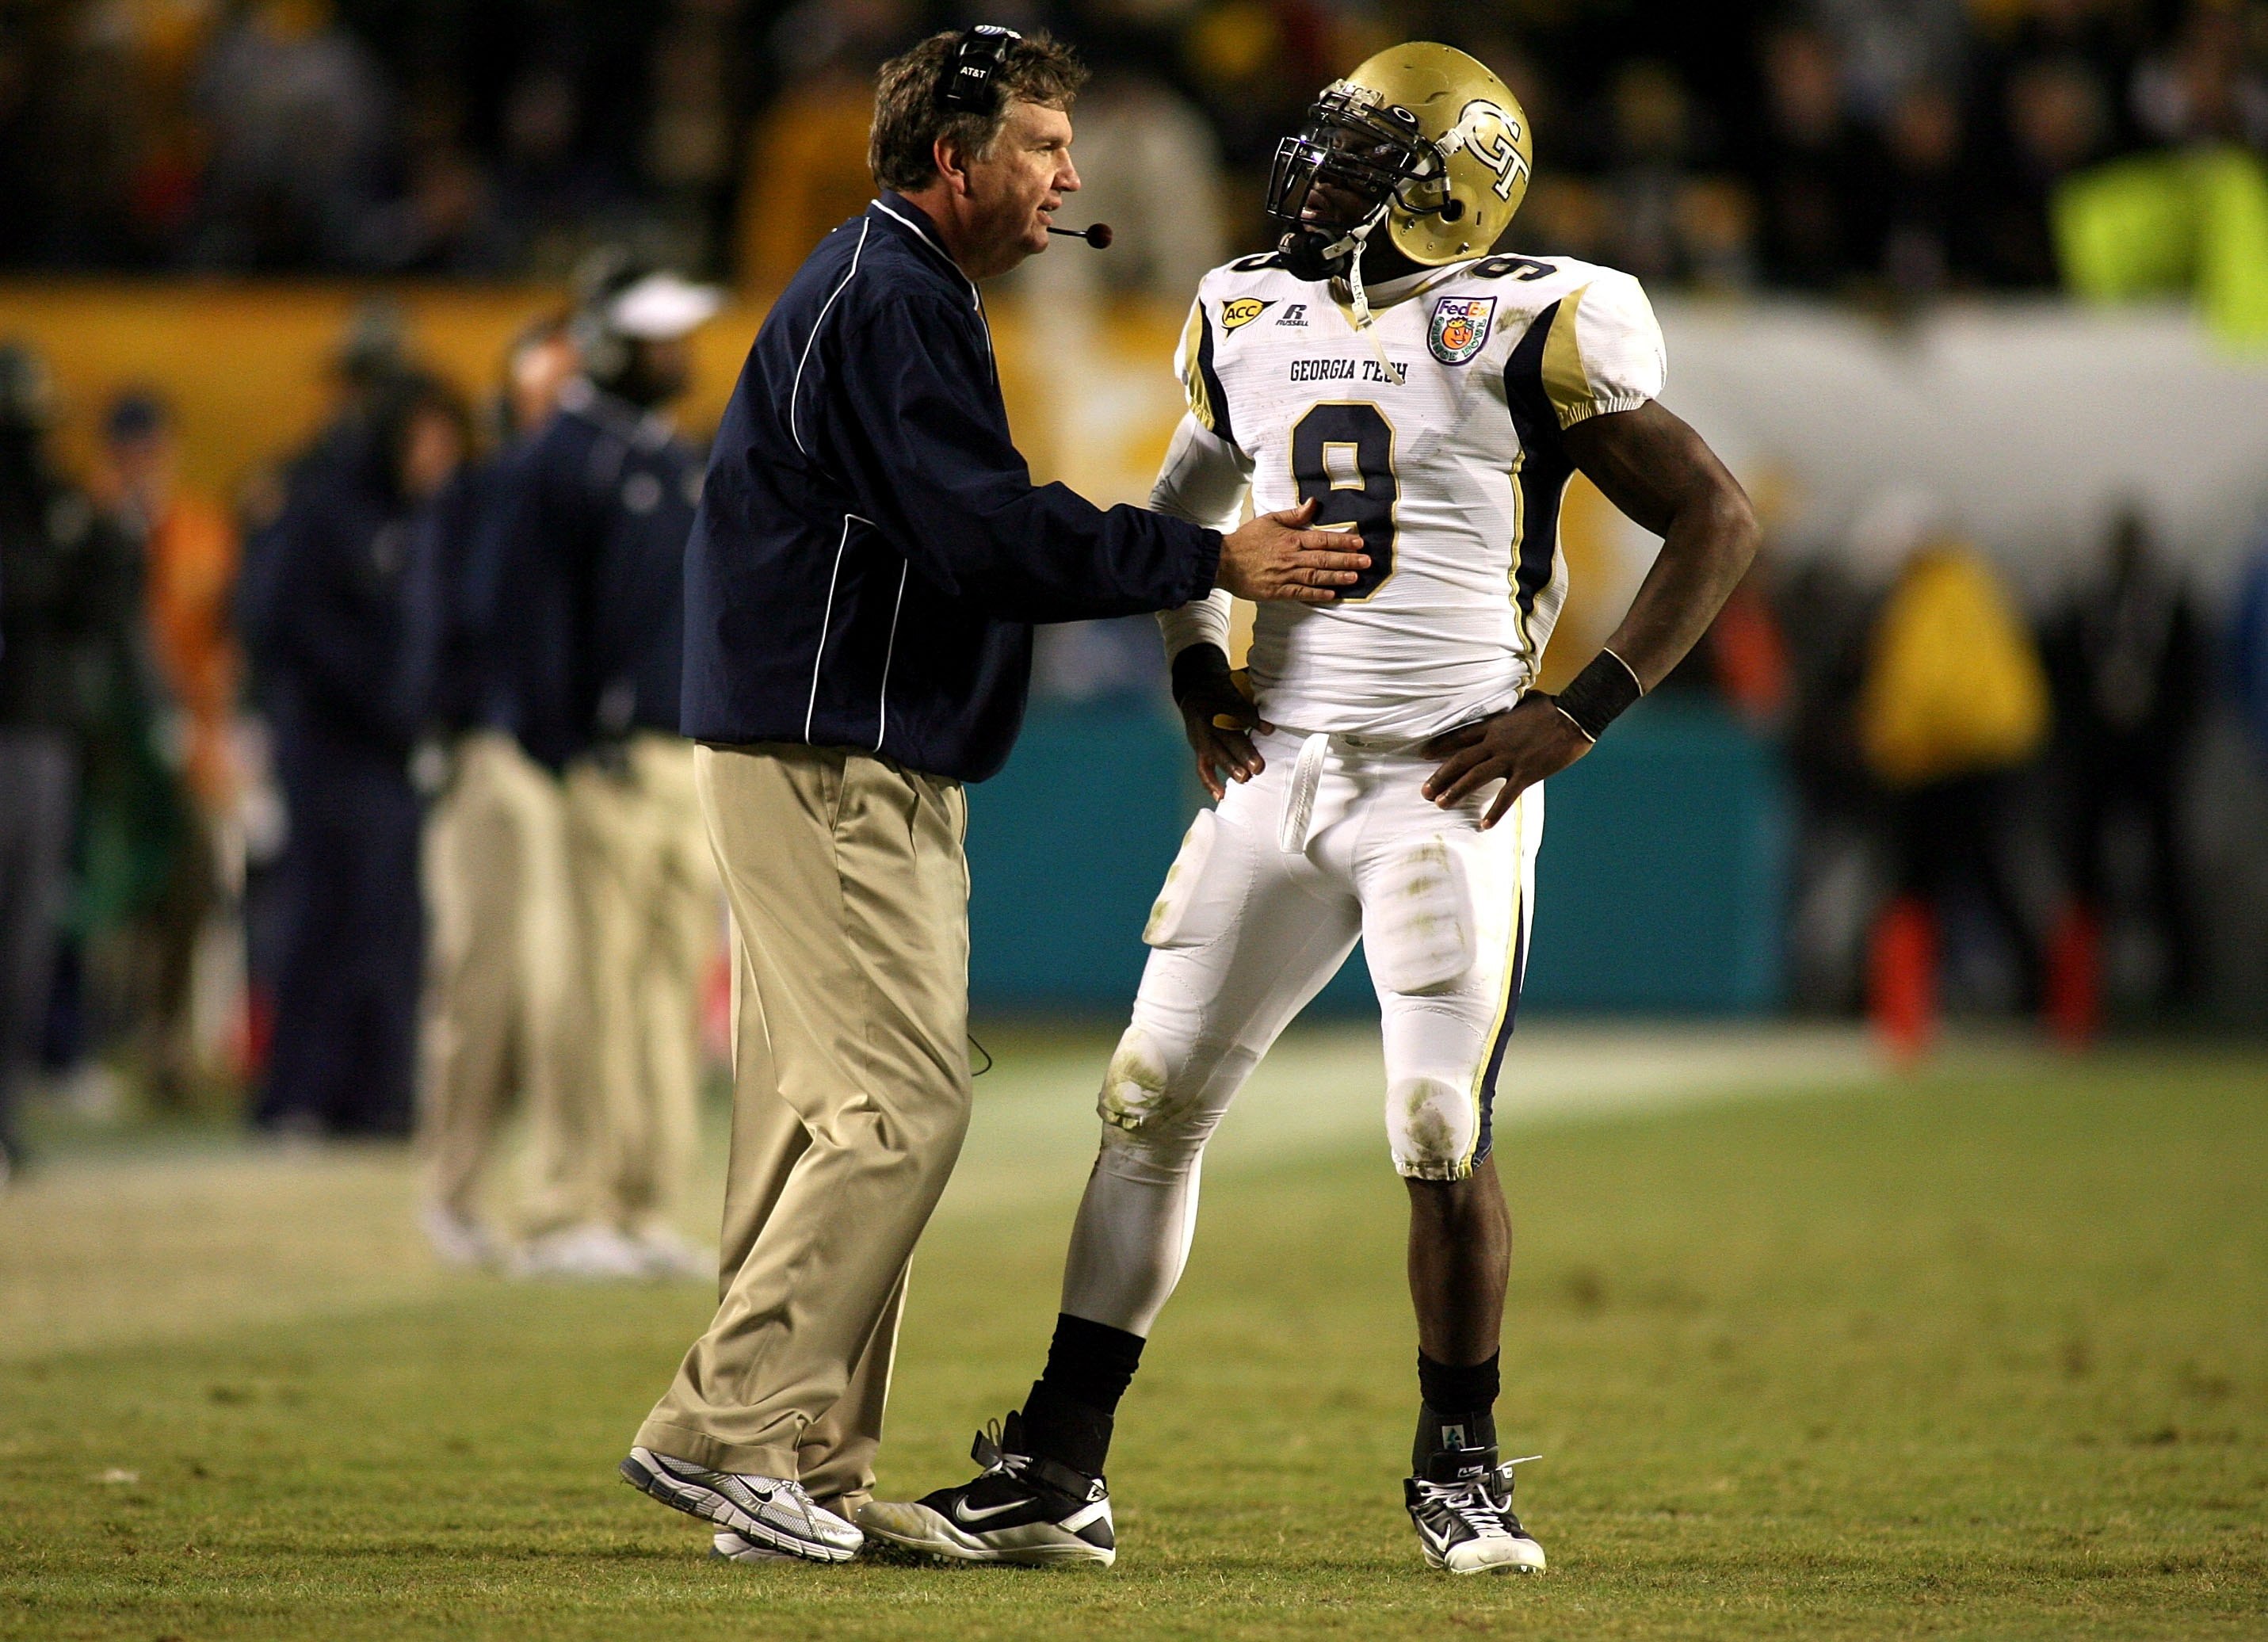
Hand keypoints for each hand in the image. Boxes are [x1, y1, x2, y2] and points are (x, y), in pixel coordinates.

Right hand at [1178, 668, 1270, 800]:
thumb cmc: (1224, 687)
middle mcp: (1210, 721)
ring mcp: (1203, 737)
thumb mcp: (1239, 681)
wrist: (1195, 690)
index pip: (1236, 711)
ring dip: (1229, 767)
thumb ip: (1258, 686)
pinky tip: (1221, 796)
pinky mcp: (1200, 750)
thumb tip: (1282, 681)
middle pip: (1226, 737)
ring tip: (1244, 779)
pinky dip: (1210, 783)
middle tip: (1257, 766)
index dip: (1252, 720)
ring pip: (1215, 754)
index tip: (1269, 730)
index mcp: (1220, 701)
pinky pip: (1203, 768)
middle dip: (1242, 752)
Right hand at [1216, 497, 1369, 603]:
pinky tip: (1332, 595)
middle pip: (1324, 558)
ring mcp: (1285, 576)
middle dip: (1347, 560)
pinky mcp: (1277, 591)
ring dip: (1337, 577)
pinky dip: (1317, 594)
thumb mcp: (1270, 520)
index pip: (1322, 539)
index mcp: (1290, 539)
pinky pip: (1301, 593)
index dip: (1342, 541)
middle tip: (1366, 562)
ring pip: (1316, 576)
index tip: (1359, 543)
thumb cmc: (1246, 540)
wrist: (1223, 561)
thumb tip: (1313, 504)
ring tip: (1355, 578)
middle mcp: (1291, 557)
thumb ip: (1294, 514)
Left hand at [1420, 695, 1591, 828]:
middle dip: (1440, 776)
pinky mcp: (1527, 773)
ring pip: (1475, 777)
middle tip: (1424, 791)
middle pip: (1460, 760)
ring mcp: (1510, 759)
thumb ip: (1511, 709)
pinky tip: (1484, 825)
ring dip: (1456, 792)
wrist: (1575, 716)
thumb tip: (1511, 705)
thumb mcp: (1524, 703)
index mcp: (1495, 726)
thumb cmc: (1553, 706)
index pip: (1460, 737)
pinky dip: (1495, 812)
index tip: (1423, 754)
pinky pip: (1507, 796)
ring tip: (1440, 805)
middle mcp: (1496, 743)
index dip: (1440, 746)